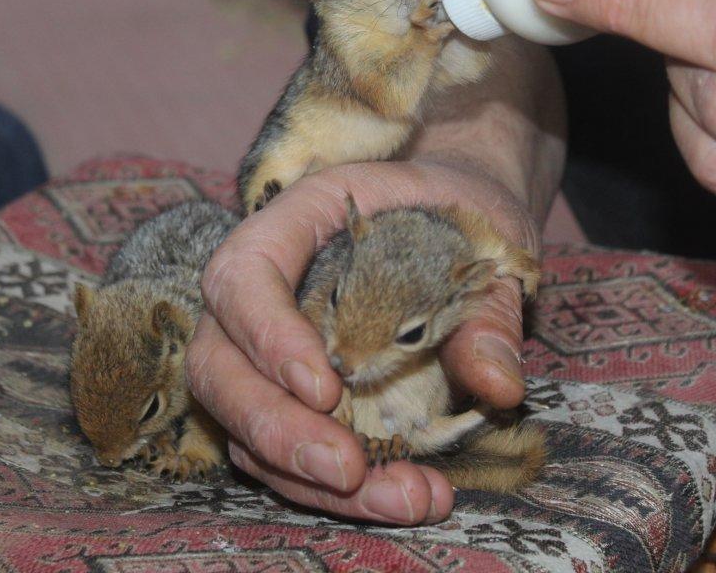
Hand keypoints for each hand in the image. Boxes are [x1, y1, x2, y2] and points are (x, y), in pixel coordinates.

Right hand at [185, 159, 538, 523]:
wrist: (463, 226)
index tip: (328, 389)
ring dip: (307, 476)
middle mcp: (261, 288)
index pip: (243, 275)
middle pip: (218, 363)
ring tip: (401, 497)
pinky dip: (334, 490)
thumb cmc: (460, 218)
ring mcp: (263, 349)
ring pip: (240, 423)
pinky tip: (405, 496)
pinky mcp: (288, 399)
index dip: (267, 336)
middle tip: (347, 469)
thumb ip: (486, 310)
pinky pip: (281, 454)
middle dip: (275, 427)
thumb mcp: (489, 238)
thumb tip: (498, 386)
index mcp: (296, 221)